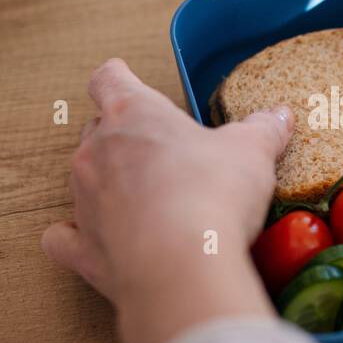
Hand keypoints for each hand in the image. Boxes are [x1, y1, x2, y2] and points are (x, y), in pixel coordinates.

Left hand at [42, 58, 293, 342]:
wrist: (182, 265)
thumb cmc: (212, 193)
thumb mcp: (252, 152)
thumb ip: (262, 130)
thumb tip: (280, 116)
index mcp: (133, 114)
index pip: (109, 79)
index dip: (119, 78)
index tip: (125, 77)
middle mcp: (96, 152)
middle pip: (96, 130)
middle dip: (122, 137)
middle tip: (160, 152)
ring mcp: (84, 201)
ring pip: (82, 180)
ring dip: (108, 185)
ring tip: (144, 200)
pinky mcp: (81, 248)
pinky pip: (63, 238)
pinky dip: (75, 237)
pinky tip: (93, 240)